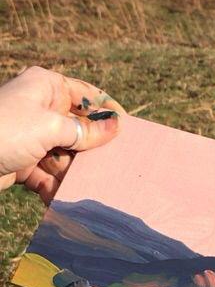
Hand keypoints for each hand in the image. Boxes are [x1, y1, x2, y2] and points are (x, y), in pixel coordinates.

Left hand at [0, 65, 122, 202]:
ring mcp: (30, 137)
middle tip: (117, 164)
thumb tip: (117, 126)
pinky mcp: (21, 162)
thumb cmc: (4, 131)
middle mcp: (39, 108)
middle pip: (78, 127)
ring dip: (76, 172)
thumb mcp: (50, 127)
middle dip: (93, 148)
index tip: (130, 130)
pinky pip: (48, 175)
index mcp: (46, 86)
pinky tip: (66, 199)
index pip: (86, 94)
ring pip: (66, 154)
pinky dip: (56, 187)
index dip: (108, 110)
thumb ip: (85, 130)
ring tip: (94, 187)